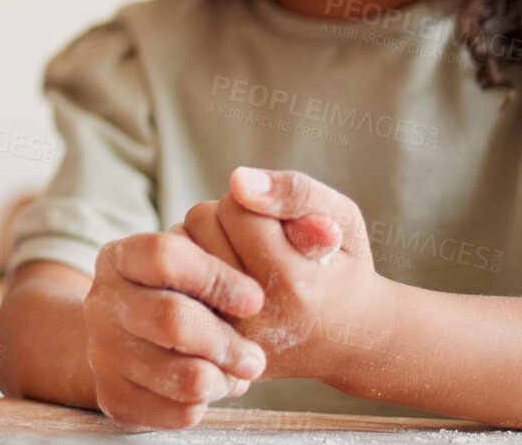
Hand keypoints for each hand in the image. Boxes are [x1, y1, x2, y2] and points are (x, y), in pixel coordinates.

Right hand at [83, 232, 269, 429]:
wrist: (134, 340)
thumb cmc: (192, 291)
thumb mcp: (214, 248)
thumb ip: (266, 226)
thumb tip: (304, 220)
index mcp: (122, 256)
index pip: (165, 255)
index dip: (216, 278)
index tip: (255, 299)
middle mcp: (103, 301)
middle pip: (171, 318)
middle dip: (226, 341)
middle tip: (256, 356)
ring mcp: (102, 350)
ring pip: (181, 373)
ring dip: (223, 376)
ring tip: (238, 370)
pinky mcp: (114, 397)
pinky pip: (177, 412)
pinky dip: (207, 403)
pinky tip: (212, 383)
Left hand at [183, 168, 389, 382]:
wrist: (347, 336)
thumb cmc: (342, 266)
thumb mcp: (341, 219)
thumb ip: (295, 192)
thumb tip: (238, 181)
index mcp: (292, 283)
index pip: (236, 207)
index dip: (255, 203)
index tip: (279, 223)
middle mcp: (252, 314)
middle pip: (201, 222)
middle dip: (227, 219)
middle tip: (259, 239)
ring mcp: (224, 333)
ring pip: (181, 247)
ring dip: (205, 240)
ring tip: (242, 257)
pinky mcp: (206, 340)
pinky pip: (174, 279)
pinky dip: (190, 269)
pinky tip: (221, 279)